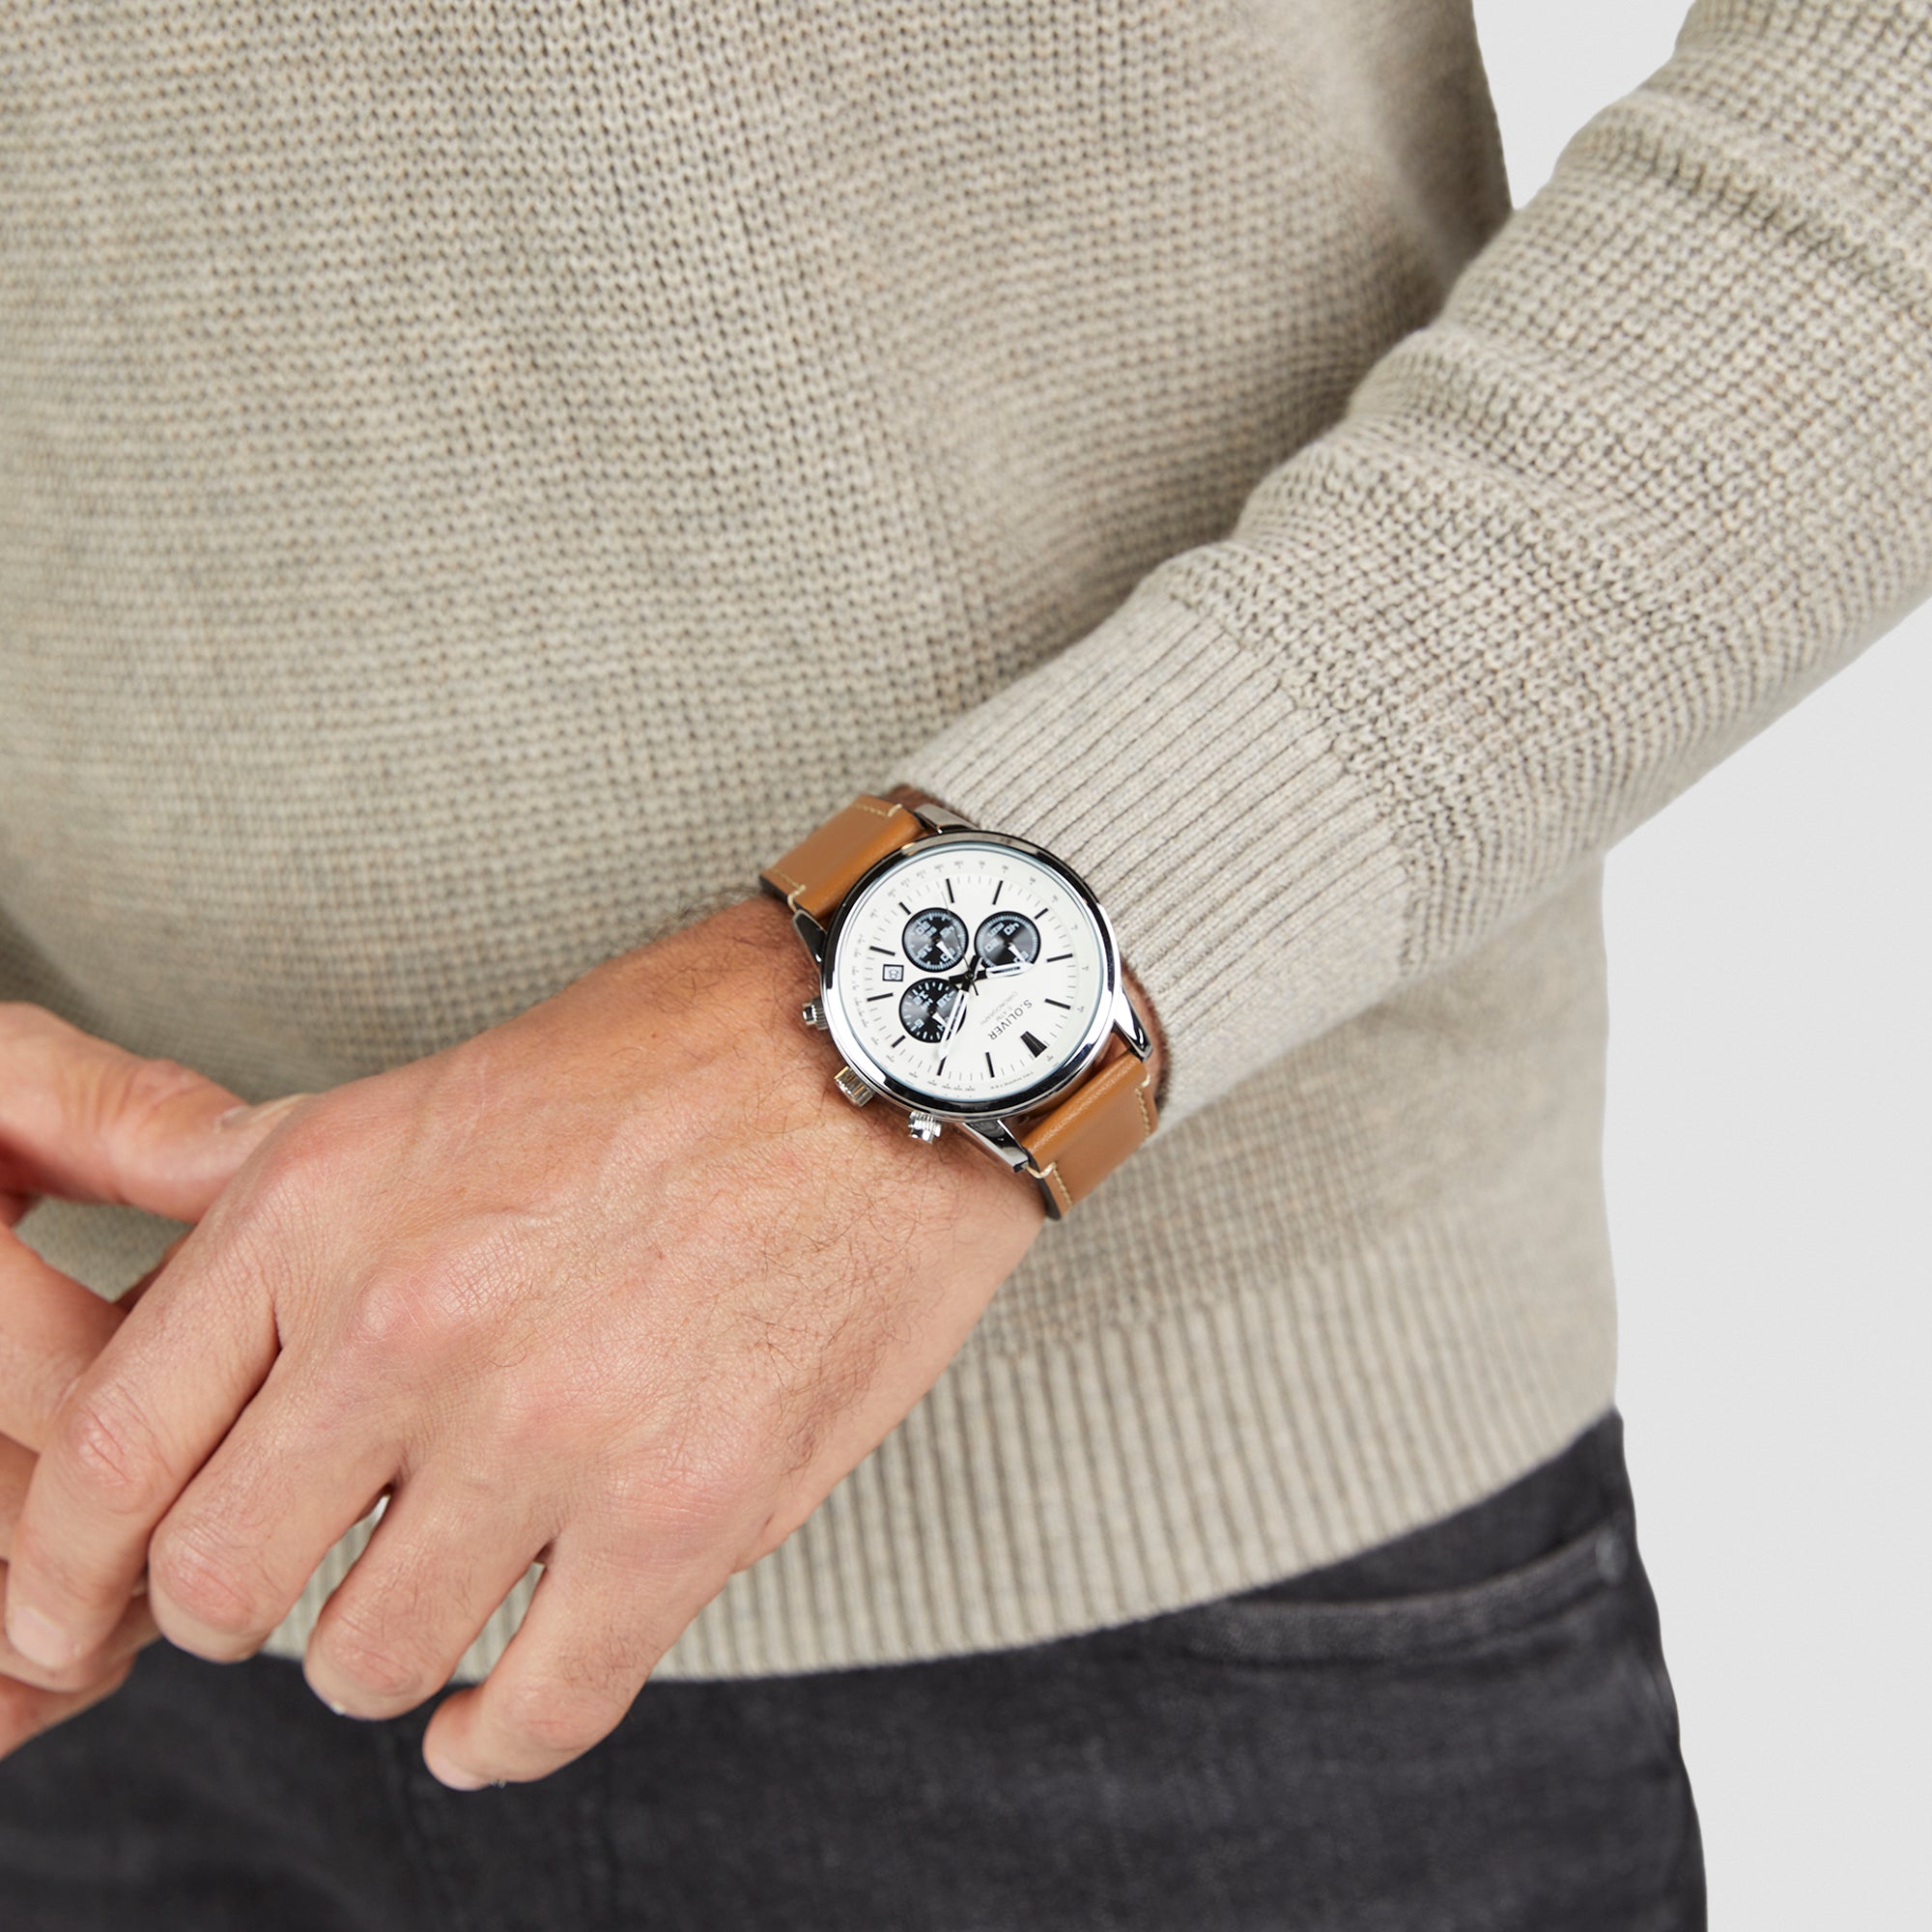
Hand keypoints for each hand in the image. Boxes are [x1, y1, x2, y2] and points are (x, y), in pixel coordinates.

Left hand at [4, 898, 1045, 1787]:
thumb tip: (104, 1267)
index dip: (68, 1566)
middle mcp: (410, 1324)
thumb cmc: (665, 1060)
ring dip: (388, 1649)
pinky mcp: (687, 1513)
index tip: (76, 1613)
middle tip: (300, 1570)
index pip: (116, 1452)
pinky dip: (498, 1734)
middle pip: (222, 1586)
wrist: (883, 1053)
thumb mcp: (417, 1093)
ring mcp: (551, 1428)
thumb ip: (245, 1191)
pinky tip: (492, 1711)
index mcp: (319, 1205)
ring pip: (369, 1663)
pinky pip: (538, 1712)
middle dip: (243, 1602)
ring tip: (438, 1590)